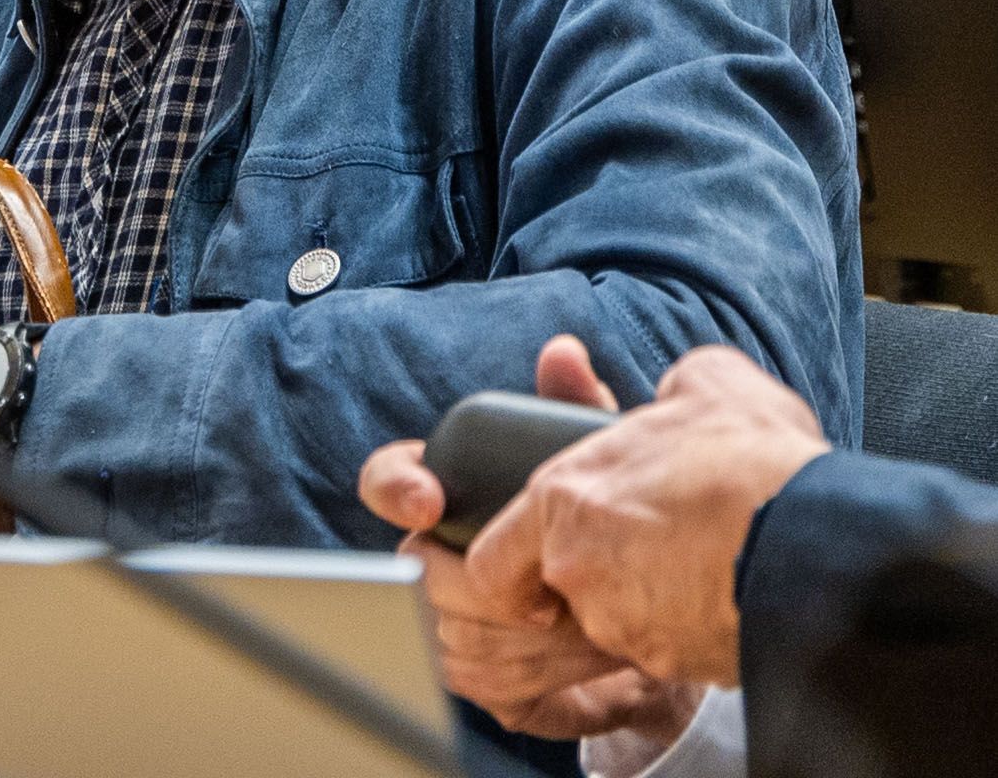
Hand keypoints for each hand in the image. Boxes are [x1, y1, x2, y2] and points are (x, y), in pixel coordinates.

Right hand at [361, 336, 697, 742]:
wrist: (658, 617)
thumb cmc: (610, 525)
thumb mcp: (600, 462)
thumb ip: (578, 407)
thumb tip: (563, 354)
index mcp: (452, 498)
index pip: (389, 480)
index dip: (398, 487)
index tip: (429, 501)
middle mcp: (439, 561)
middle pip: (422, 572)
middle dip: (492, 585)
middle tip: (556, 592)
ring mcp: (457, 626)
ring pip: (461, 639)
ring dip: (535, 642)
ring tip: (599, 633)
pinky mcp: (492, 686)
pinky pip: (498, 694)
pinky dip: (557, 690)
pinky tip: (608, 680)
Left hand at [493, 343, 829, 689]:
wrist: (821, 546)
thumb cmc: (758, 464)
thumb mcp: (709, 386)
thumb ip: (675, 388)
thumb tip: (681, 390)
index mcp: (564, 498)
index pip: (491, 561)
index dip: (510, 569)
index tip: (531, 574)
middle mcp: (578, 568)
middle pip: (562, 592)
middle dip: (595, 580)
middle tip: (645, 557)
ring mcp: (624, 625)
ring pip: (617, 625)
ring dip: (649, 602)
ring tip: (701, 568)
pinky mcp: (677, 665)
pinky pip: (670, 651)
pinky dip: (690, 631)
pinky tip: (728, 598)